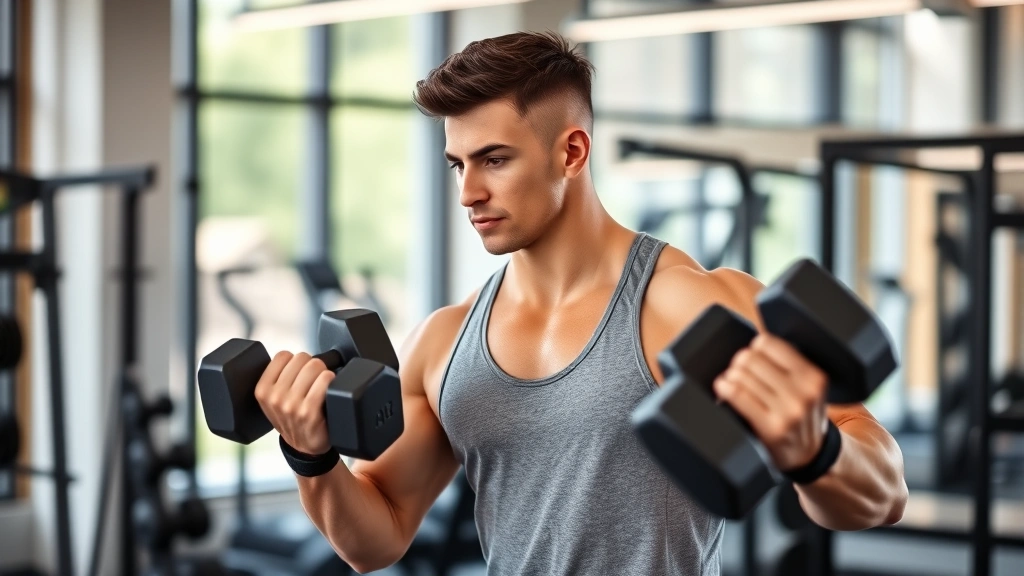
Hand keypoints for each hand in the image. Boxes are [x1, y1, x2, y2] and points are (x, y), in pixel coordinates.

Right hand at [253, 351, 334, 455]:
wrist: (305, 448)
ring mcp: (291, 405)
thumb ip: (277, 378)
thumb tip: (293, 356)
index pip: (282, 356)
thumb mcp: (273, 399)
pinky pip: (324, 379)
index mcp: (262, 390)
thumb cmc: (293, 419)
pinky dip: (331, 379)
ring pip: (314, 365)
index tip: (299, 373)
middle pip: (301, 358)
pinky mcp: (310, 411)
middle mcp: (275, 397)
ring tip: (321, 385)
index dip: (295, 362)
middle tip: (313, 380)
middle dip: (311, 366)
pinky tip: (329, 388)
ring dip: (322, 372)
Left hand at [712, 334, 828, 471]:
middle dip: (738, 363)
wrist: (810, 455)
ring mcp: (788, 411)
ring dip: (729, 378)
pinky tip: (723, 390)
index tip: (752, 358)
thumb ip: (787, 365)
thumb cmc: (801, 415)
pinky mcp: (771, 428)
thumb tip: (752, 343)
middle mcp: (804, 392)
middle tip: (737, 373)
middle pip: (750, 358)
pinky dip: (724, 388)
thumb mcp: (808, 386)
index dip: (753, 349)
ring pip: (741, 375)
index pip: (767, 343)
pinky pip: (738, 395)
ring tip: (730, 384)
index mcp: (813, 376)